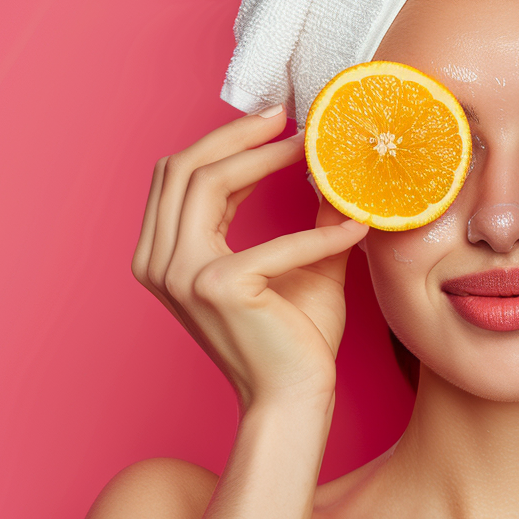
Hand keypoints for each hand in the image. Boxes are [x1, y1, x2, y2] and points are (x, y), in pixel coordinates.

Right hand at [131, 107, 368, 411]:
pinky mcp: (218, 288)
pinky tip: (359, 229)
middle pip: (183, 169)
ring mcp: (181, 275)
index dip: (225, 140)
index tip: (275, 120)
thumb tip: (336, 171)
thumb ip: (309, 218)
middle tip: (290, 117)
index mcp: (164, 255)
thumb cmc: (295, 339)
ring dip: (265, 159)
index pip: (178, 176)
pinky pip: (275, 241)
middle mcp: (159, 263)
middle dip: (237, 134)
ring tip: (315, 150)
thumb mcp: (300, 264)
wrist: (294, 401)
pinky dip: (321, 235)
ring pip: (209, 184)